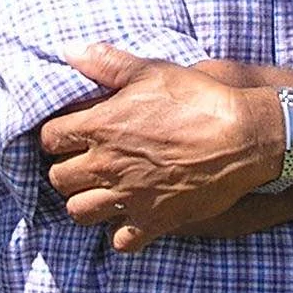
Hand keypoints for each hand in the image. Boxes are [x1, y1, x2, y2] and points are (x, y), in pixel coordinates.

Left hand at [38, 44, 273, 248]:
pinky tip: (130, 217)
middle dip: (65, 170)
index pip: (49, 139)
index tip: (68, 135)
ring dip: (84, 203)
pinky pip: (120, 242)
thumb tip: (69, 50)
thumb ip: (107, 63)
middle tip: (82, 164)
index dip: (55, 137)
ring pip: (79, 213)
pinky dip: (120, 233)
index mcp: (101, 127)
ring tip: (99, 191)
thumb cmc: (198, 100)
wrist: (243, 138)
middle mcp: (107, 166)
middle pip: (58, 179)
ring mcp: (129, 197)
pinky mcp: (154, 221)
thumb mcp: (152, 71)